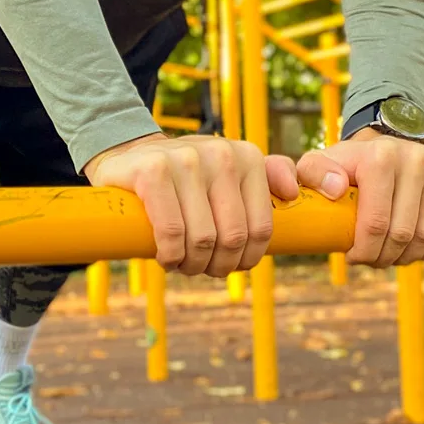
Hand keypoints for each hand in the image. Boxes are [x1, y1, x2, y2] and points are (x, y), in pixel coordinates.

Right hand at [82, 132, 300, 277]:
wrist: (132, 155)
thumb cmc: (187, 175)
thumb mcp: (231, 168)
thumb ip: (271, 174)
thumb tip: (292, 194)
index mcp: (247, 157)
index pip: (261, 228)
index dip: (246, 258)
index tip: (229, 265)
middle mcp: (221, 154)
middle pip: (233, 237)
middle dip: (219, 266)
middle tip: (202, 269)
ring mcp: (186, 160)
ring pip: (203, 239)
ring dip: (192, 265)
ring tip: (183, 264)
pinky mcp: (153, 171)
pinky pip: (173, 232)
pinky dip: (171, 256)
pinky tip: (166, 259)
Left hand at [294, 130, 423, 266]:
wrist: (383, 144)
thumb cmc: (347, 164)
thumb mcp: (318, 164)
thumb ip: (312, 174)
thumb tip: (336, 188)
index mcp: (380, 157)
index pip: (376, 224)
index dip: (364, 252)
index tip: (353, 257)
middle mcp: (416, 158)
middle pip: (403, 234)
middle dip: (384, 257)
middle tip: (372, 260)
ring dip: (408, 256)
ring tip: (391, 256)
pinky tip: (414, 247)